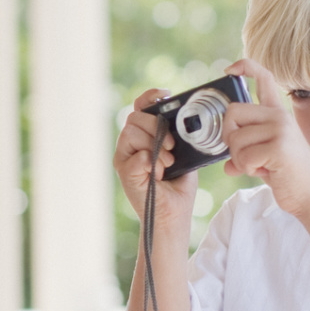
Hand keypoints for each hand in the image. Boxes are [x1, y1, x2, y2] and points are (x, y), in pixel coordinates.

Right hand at [114, 88, 196, 232]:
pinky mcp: (124, 173)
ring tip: (167, 163)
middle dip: (156, 126)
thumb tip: (184, 118)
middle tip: (172, 146)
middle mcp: (130, 145)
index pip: (140, 108)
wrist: (173, 215)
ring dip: (155, 145)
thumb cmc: (178, 186)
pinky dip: (152, 163)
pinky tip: (159, 174)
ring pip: (131, 133)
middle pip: (134, 117)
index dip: (150, 97)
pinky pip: (137, 156)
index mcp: (143, 136)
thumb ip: (178, 136)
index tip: (166, 96)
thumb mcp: (183, 154)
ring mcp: (124, 158)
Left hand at [220, 60, 309, 217]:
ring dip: (239, 158)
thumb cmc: (285, 174)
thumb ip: (245, 151)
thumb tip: (226, 165)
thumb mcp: (263, 156)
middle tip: (243, 153)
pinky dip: (246, 169)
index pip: (264, 76)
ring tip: (258, 165)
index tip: (229, 70)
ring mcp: (280, 129)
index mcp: (276, 112)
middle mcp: (279, 116)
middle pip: (232, 112)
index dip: (244, 67)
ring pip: (235, 138)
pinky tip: (263, 171)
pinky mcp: (278, 147)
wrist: (309, 194)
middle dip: (229, 136)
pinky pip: (243, 157)